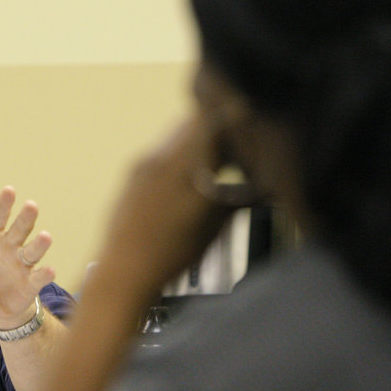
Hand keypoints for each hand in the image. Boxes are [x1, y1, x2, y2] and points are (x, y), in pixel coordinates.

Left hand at [0, 186, 55, 327]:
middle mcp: (10, 246)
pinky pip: (38, 276)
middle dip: (25, 218)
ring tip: (45, 236)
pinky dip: (44, 274)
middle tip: (31, 204)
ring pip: (33, 250)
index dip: (3, 205)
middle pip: (19, 229)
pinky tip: (49, 270)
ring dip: (39, 244)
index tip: (9, 190)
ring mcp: (22, 263)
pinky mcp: (30, 282)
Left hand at [91, 111, 234, 298]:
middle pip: (197, 121)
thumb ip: (240, 197)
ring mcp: (144, 162)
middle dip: (220, 130)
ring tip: (213, 165)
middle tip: (236, 150)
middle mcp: (164, 156)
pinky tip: (187, 180)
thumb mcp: (215, 226)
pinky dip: (181, 154)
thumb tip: (266, 185)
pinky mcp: (132, 171)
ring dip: (199, 140)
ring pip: (179, 134)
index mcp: (188, 167)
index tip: (251, 133)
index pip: (216, 121)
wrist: (124, 270)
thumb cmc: (174, 254)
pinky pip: (162, 149)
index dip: (237, 120)